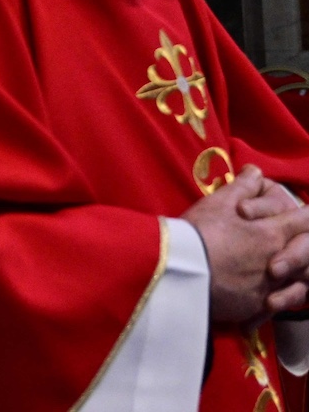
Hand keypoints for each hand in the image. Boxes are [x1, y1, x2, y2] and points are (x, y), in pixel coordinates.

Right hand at [181, 165, 308, 322]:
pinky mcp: (254, 307)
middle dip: (303, 250)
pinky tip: (259, 302)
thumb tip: (255, 170)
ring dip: (291, 279)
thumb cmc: (199, 232)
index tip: (308, 214)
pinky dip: (269, 303)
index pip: (305, 220)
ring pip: (296, 283)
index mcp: (272, 232)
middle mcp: (278, 260)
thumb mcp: (218, 202)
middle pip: (306, 254)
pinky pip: (272, 306)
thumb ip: (242, 187)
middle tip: (292, 248)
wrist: (180, 271)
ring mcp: (268, 286)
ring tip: (276, 276)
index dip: (308, 216)